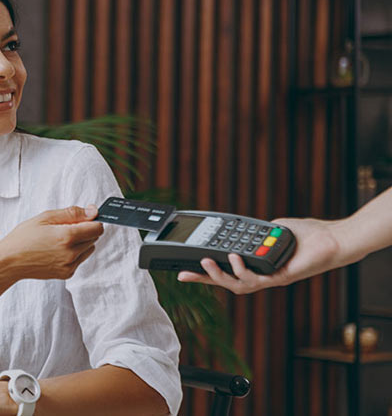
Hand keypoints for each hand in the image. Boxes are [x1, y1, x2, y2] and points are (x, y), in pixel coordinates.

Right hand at [0, 205, 103, 280]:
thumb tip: (93, 211)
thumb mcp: (45, 217)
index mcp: (67, 236)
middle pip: (94, 238)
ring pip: (89, 249)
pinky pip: (80, 260)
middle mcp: (71, 253)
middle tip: (64, 228)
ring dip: (81, 242)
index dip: (92, 220)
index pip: (97, 228)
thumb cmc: (23, 237)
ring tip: (60, 239)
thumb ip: (72, 213)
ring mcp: (70, 265)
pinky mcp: (67, 273)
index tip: (84, 218)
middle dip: (85, 230)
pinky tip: (57, 250)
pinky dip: (74, 253)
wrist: (9, 261)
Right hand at [177, 217, 342, 293]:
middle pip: (227, 282)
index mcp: (257, 265)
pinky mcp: (280, 278)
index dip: (206, 272)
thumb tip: (242, 232)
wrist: (331, 240)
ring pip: (238, 285)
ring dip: (219, 276)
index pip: (227, 270)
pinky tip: (235, 257)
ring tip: (207, 262)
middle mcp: (262, 275)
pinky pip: (256, 279)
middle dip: (204, 279)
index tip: (185, 270)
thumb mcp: (272, 229)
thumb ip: (256, 233)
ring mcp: (270, 278)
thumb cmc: (307, 235)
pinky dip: (242, 269)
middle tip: (185, 274)